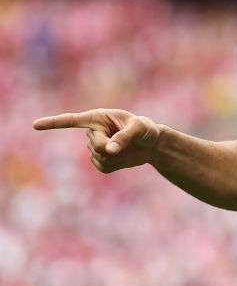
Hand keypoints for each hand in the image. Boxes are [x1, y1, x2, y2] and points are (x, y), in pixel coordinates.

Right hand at [33, 109, 161, 173]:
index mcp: (98, 118)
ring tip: (127, 147)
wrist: (151, 144)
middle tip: (128, 142)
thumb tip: (109, 150)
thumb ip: (124, 137)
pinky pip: (103, 168)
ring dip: (116, 156)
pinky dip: (116, 166)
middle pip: (94, 145)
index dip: (53, 123)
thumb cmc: (146, 130)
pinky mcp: (101, 160)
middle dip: (111, 147)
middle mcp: (93, 132)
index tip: (35, 125)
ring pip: (99, 158)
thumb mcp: (140, 128)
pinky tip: (123, 158)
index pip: (71, 120)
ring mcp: (95, 147)